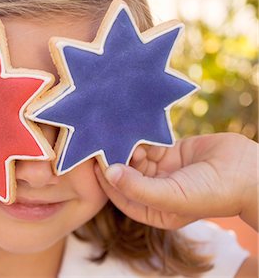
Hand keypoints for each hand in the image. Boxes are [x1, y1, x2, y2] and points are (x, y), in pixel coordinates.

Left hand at [95, 132, 257, 229]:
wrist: (248, 172)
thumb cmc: (211, 192)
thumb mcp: (172, 196)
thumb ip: (138, 188)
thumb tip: (109, 174)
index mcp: (153, 210)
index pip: (120, 196)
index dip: (105, 181)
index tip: (94, 163)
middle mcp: (155, 190)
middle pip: (126, 174)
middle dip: (116, 160)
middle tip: (103, 141)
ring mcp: (162, 170)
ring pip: (135, 157)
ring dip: (127, 146)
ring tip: (120, 133)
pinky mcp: (170, 151)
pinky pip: (149, 143)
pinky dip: (141, 136)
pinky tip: (133, 127)